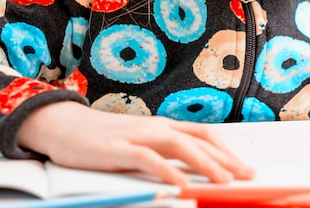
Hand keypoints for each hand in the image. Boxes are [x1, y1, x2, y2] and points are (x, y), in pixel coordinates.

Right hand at [17, 101, 253, 187]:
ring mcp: (137, 136)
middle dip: (225, 159)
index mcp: (163, 126)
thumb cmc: (102, 139)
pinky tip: (181, 185)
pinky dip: (167, 171)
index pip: (203, 134)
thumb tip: (187, 170)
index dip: (226, 150)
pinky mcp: (117, 149)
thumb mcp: (138, 143)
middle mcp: (155, 127)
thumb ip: (161, 153)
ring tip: (225, 181)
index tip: (244, 166)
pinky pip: (148, 160)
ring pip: (180, 146)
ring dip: (205, 164)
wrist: (62, 126)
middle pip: (198, 141)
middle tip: (247, 176)